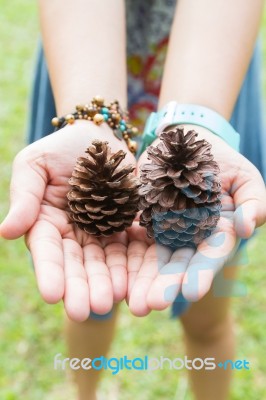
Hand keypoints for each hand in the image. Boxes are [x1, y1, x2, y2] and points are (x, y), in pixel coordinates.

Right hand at [0, 121, 135, 320]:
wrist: (100, 137)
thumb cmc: (62, 148)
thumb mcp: (35, 165)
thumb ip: (24, 197)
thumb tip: (7, 232)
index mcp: (48, 222)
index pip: (47, 251)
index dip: (49, 272)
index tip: (51, 294)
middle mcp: (74, 234)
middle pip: (77, 264)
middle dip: (80, 287)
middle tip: (84, 312)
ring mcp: (102, 233)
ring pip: (104, 263)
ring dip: (106, 284)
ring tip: (110, 303)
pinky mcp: (127, 228)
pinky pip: (130, 249)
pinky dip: (131, 267)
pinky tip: (133, 284)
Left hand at [127, 125, 265, 315]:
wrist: (184, 143)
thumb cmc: (221, 160)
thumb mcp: (244, 177)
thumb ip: (253, 201)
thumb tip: (249, 227)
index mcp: (216, 232)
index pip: (210, 255)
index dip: (201, 273)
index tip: (192, 292)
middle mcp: (189, 237)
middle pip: (177, 264)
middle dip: (165, 286)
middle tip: (150, 306)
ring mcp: (163, 229)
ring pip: (151, 258)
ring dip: (142, 280)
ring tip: (132, 303)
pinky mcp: (142, 219)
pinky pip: (131, 239)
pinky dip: (125, 257)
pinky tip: (115, 275)